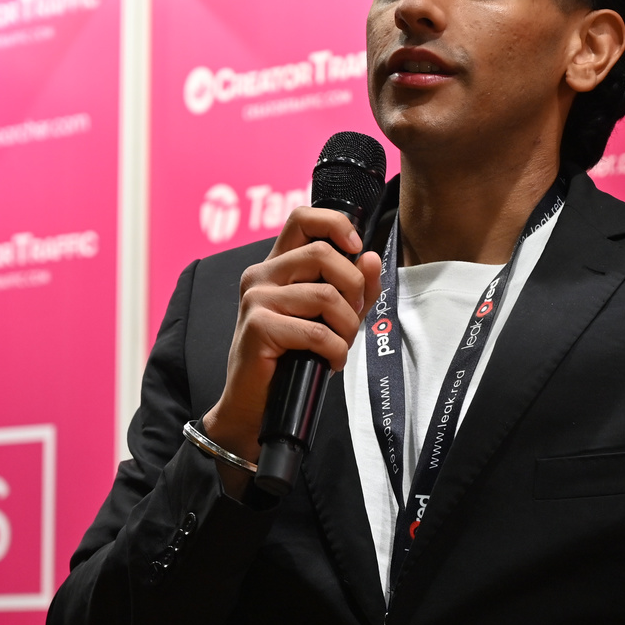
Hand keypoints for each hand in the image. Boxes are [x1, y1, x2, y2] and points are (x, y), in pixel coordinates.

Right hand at [202, 208, 382, 490]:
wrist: (256, 406)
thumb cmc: (291, 360)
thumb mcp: (331, 318)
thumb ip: (353, 287)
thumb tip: (369, 258)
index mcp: (277, 266)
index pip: (303, 218)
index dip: (335, 225)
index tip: (355, 249)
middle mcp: (261, 275)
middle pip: (323, 254)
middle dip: (353, 289)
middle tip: (352, 318)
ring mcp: (255, 299)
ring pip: (324, 295)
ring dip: (346, 327)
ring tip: (340, 346)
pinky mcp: (256, 327)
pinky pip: (315, 331)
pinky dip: (334, 351)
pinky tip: (330, 362)